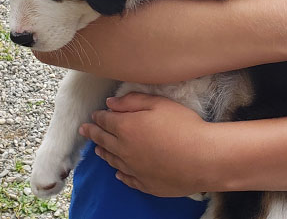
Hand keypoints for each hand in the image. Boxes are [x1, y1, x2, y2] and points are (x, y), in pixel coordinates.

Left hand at [79, 92, 214, 196]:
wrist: (202, 158)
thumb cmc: (182, 125)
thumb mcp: (158, 104)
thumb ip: (132, 101)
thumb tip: (110, 103)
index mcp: (126, 128)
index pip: (106, 121)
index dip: (99, 116)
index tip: (94, 114)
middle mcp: (124, 150)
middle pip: (104, 140)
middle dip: (93, 133)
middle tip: (84, 130)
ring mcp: (134, 170)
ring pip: (113, 160)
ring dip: (103, 152)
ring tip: (98, 149)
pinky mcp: (146, 184)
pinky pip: (127, 179)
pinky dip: (120, 173)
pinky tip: (118, 172)